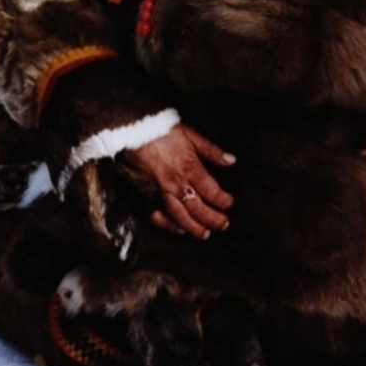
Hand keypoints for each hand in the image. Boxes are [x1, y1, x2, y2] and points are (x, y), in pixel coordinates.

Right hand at [121, 124, 234, 239]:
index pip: (210, 191)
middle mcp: (174, 184)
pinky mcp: (144, 196)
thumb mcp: (191, 135)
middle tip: (223, 224)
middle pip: (197, 208)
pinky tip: (179, 229)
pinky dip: (169, 226)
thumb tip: (232, 160)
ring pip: (179, 217)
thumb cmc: (163, 132)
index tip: (229, 203)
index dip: (222, 200)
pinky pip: (157, 217)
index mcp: (188, 168)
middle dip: (213, 219)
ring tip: (205, 234)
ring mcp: (159, 193)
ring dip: (194, 228)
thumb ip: (212, 150)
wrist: (133, 131)